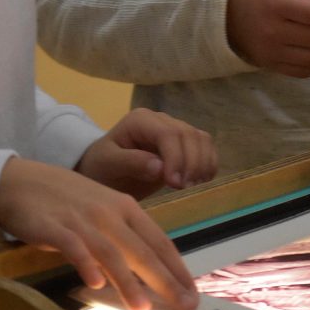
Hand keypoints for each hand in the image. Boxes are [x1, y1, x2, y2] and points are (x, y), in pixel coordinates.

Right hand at [0, 157, 197, 309]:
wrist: (24, 182)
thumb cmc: (69, 201)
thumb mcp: (104, 211)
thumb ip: (125, 237)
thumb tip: (150, 273)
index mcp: (126, 207)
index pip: (159, 240)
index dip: (177, 268)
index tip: (192, 293)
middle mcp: (109, 212)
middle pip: (141, 249)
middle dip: (165, 280)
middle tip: (184, 306)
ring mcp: (82, 219)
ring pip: (110, 251)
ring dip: (127, 281)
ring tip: (142, 308)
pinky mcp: (54, 227)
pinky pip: (72, 246)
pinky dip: (85, 263)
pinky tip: (95, 283)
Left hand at [76, 108, 216, 198]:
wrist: (103, 171)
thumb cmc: (101, 167)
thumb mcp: (108, 165)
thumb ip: (131, 163)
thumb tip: (160, 167)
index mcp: (140, 120)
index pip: (168, 133)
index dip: (176, 157)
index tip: (174, 184)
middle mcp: (160, 120)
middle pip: (188, 134)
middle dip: (190, 163)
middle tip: (182, 188)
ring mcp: (173, 130)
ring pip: (200, 138)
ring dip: (202, 163)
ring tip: (192, 186)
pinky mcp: (183, 144)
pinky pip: (204, 147)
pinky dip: (208, 163)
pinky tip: (200, 181)